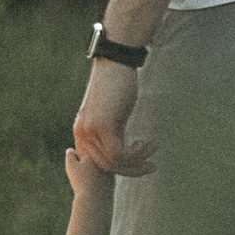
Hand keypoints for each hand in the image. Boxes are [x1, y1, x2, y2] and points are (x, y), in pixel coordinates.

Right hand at [64, 146, 111, 195]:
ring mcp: (110, 171)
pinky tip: (94, 188)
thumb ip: (70, 155)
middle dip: (85, 168)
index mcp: (94, 154)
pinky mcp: (112, 182)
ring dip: (92, 174)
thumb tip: (71, 150)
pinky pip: (102, 180)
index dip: (76, 164)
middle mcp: (104, 161)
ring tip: (87, 183)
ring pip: (97, 171)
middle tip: (82, 178)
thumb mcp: (71, 166)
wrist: (93, 200)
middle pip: (90, 162)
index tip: (78, 171)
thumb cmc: (80, 182)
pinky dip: (98, 182)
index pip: (81, 155)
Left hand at [72, 58, 154, 176]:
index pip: (98, 163)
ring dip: (137, 160)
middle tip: (151, 166)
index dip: (120, 169)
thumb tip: (122, 154)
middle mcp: (82, 134)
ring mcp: (90, 131)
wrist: (115, 64)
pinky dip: (135, 153)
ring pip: (113, 163)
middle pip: (106, 167)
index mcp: (82, 133)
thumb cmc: (117, 87)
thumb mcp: (113, 116)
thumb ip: (113, 135)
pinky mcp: (102, 126)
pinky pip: (118, 154)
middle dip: (131, 170)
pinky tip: (144, 143)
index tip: (139, 167)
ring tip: (151, 149)